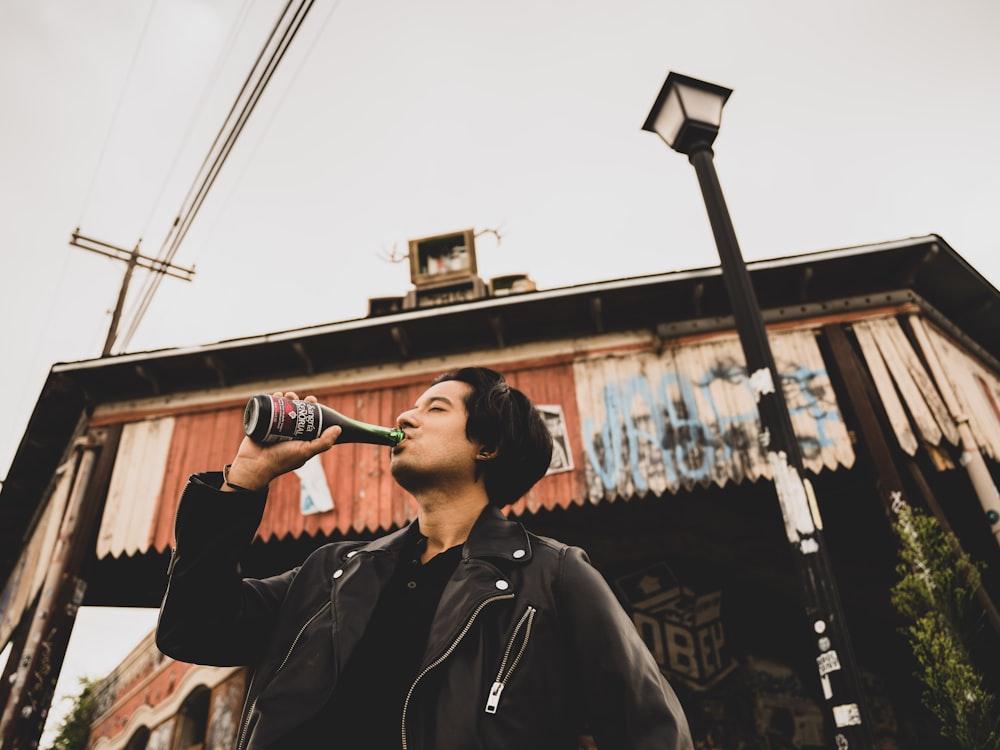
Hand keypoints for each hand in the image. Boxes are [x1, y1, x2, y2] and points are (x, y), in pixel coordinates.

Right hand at [222, 392, 340, 490]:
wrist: (254, 464)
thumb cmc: (281, 460)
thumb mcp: (306, 451)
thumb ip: (323, 442)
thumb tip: (338, 429)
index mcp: (300, 439)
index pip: (308, 420)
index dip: (311, 409)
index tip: (312, 401)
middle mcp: (288, 433)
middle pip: (295, 411)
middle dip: (298, 401)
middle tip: (297, 397)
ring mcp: (274, 428)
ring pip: (282, 408)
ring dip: (286, 398)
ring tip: (286, 395)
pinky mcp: (261, 424)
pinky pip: (268, 409)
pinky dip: (272, 400)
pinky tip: (276, 395)